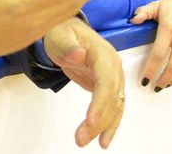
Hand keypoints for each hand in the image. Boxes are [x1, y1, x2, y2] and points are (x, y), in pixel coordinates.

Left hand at [44, 17, 124, 148]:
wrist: (66, 31)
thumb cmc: (61, 33)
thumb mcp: (58, 37)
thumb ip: (68, 47)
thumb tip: (79, 55)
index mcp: (103, 53)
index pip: (106, 81)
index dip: (100, 102)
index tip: (91, 120)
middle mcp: (113, 66)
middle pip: (110, 98)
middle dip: (98, 120)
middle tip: (80, 138)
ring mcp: (113, 77)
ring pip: (113, 106)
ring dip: (102, 127)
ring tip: (85, 141)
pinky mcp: (108, 86)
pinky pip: (113, 107)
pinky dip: (110, 124)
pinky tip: (103, 140)